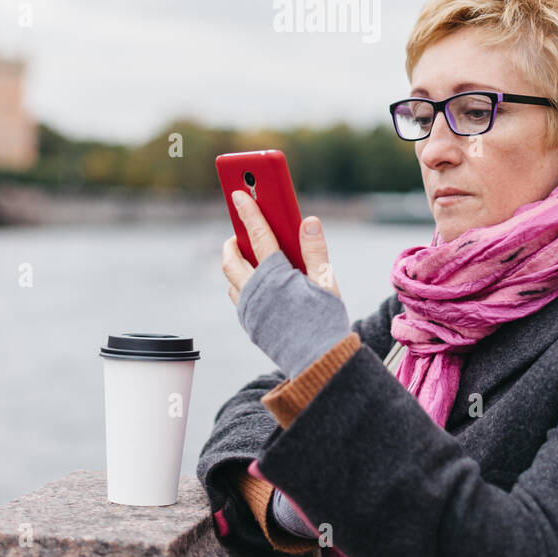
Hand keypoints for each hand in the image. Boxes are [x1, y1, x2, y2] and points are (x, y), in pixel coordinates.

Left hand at [222, 190, 350, 379]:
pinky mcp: (249, 324)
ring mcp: (249, 310)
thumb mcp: (326, 282)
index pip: (257, 236)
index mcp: (274, 276)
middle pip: (232, 259)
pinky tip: (258, 282)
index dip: (248, 211)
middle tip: (240, 230)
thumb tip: (308, 220)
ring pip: (231, 280)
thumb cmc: (325, 320)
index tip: (238, 193)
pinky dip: (242, 284)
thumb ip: (315, 250)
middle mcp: (255, 292)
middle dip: (233, 241)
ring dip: (236, 264)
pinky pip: (238, 297)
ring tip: (247, 254)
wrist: (319, 363)